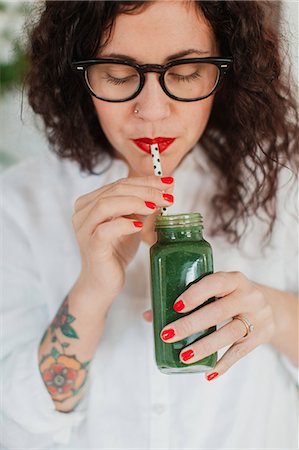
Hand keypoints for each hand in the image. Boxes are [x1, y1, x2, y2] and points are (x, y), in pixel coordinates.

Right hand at [72, 175, 173, 300]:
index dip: (145, 181)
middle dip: (144, 191)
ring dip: (134, 202)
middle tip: (167, 196)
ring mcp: (84, 230)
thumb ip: (146, 204)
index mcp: (90, 202)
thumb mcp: (134, 222)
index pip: (119, 183)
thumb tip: (168, 186)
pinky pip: (105, 230)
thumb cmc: (116, 251)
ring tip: (155, 207)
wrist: (103, 282)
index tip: (168, 183)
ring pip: (105, 205)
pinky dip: (124, 224)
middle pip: (114, 190)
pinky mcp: (91, 246)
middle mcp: (83, 213)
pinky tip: (139, 226)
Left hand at [146, 271, 274, 379]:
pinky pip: (240, 352)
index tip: (175, 307)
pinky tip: (208, 373)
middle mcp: (249, 296)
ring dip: (204, 347)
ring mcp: (258, 317)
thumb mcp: (217, 290)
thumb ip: (188, 299)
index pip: (214, 283)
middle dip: (190, 325)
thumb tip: (150, 315)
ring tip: (184, 357)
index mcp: (234, 279)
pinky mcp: (261, 336)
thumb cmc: (231, 296)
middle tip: (167, 335)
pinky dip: (224, 364)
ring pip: (229, 334)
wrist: (270, 307)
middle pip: (218, 312)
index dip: (195, 294)